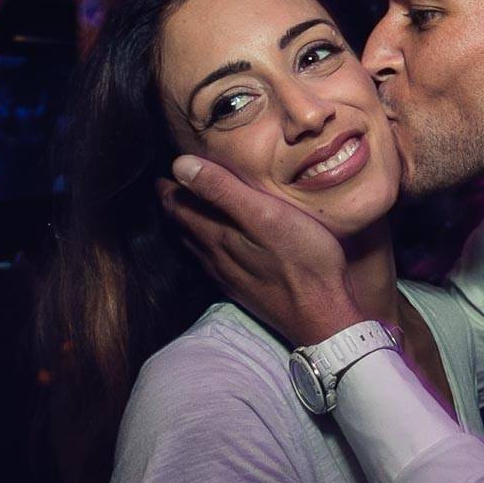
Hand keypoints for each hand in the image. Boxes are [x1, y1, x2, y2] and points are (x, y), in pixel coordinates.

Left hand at [157, 155, 364, 346]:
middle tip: (168, 187)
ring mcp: (228, 276)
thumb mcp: (265, 215)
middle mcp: (215, 257)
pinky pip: (212, 264)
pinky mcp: (243, 289)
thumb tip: (179, 166)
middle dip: (173, 206)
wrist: (322, 316)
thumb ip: (223, 190)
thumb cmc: (302, 261)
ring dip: (185, 227)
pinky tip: (214, 248)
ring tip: (184, 212)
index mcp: (216, 235)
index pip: (178, 207)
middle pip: (183, 227)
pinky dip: (203, 247)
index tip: (161, 172)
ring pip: (195, 247)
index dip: (167, 188)